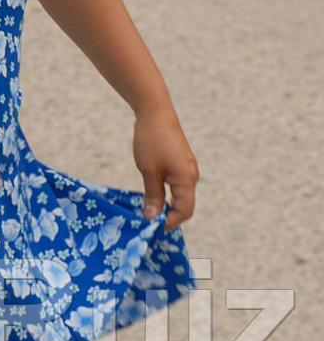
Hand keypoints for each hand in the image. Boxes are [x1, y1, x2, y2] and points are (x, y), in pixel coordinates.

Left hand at [133, 107, 197, 228]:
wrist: (155, 113)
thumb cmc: (151, 141)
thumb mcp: (149, 170)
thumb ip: (153, 195)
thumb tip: (152, 217)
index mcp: (186, 180)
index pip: (184, 211)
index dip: (170, 222)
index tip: (153, 228)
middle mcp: (191, 177)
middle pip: (184, 205)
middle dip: (168, 215)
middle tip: (148, 222)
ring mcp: (187, 169)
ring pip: (180, 195)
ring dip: (166, 204)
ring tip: (148, 210)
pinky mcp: (181, 164)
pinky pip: (176, 185)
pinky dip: (166, 193)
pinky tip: (152, 194)